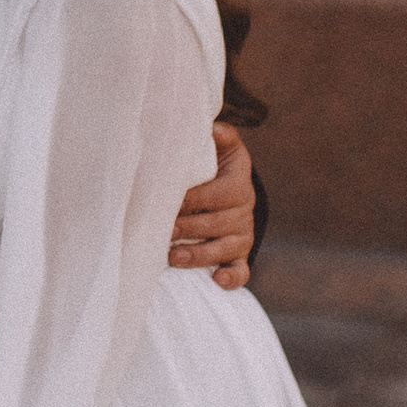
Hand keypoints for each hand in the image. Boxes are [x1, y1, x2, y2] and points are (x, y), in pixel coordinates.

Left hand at [169, 121, 255, 290]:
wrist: (235, 189)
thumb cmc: (219, 167)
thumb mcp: (224, 147)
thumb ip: (218, 135)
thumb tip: (209, 125)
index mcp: (237, 184)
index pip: (214, 193)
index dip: (190, 199)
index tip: (167, 202)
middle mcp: (242, 212)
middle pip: (215, 223)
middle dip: (188, 228)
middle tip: (164, 232)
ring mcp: (241, 236)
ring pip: (223, 249)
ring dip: (199, 255)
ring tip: (174, 258)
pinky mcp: (240, 255)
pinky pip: (240, 271)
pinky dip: (231, 278)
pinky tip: (216, 281)